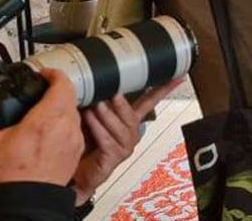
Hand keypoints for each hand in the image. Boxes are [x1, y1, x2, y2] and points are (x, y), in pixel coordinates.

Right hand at [0, 69, 83, 186]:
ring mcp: (74, 139)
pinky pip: (76, 126)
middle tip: (41, 88)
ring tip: (43, 107)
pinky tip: (49, 127)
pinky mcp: (77, 149)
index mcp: (45, 121)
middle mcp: (65, 127)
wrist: (27, 200)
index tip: (44, 74)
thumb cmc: (8, 176)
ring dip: (62, 104)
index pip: (62, 85)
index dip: (54, 74)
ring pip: (75, 110)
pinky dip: (66, 120)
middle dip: (57, 88)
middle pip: (70, 95)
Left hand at [71, 77, 183, 205]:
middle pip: (133, 115)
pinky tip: (89, 120)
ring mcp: (124, 147)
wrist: (76, 175)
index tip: (176, 77)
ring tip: (96, 105)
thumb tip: (94, 82)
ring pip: (121, 128)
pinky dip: (98, 129)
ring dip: (107, 115)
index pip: (149, 102)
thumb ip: (98, 103)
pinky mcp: (113, 157)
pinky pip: (107, 140)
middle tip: (113, 91)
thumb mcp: (93, 119)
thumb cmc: (84, 146)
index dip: (163, 90)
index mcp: (129, 122)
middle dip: (122, 103)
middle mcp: (130, 134)